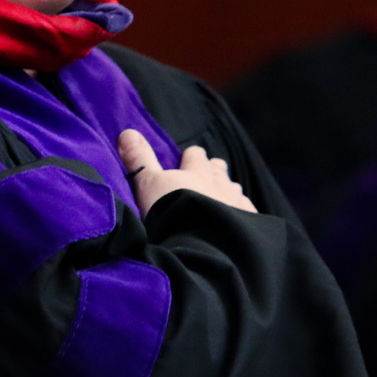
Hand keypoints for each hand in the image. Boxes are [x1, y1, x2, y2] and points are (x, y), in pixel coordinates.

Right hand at [119, 129, 256, 215]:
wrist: (201, 244)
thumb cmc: (171, 212)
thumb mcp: (148, 185)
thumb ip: (139, 160)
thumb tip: (126, 132)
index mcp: (197, 171)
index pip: (196, 155)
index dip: (191, 157)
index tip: (186, 160)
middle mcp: (220, 183)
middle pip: (218, 169)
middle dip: (212, 171)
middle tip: (205, 177)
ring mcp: (237, 203)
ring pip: (234, 189)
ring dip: (227, 192)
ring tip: (221, 200)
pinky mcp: (250, 223)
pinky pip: (249, 212)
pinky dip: (243, 214)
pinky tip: (239, 221)